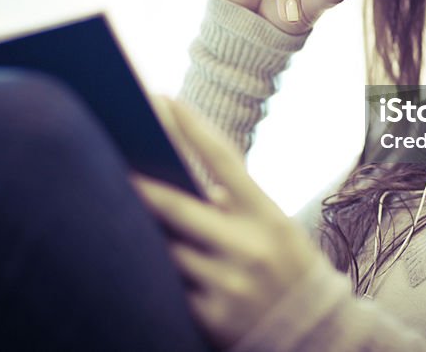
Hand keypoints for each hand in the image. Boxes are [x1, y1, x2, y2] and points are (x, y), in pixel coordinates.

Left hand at [131, 98, 328, 349]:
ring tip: (111, 206)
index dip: (193, 127)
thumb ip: (232, 203)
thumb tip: (173, 173)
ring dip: (141, 230)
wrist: (316, 335)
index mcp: (268, 215)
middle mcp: (250, 247)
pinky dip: (154, 271)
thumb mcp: (272, 227)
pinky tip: (134, 259)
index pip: (225, 160)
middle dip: (140, 183)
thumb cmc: (284, 265)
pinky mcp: (213, 319)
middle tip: (108, 157)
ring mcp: (230, 285)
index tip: (164, 98)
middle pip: (178, 206)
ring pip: (167, 249)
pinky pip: (170, 287)